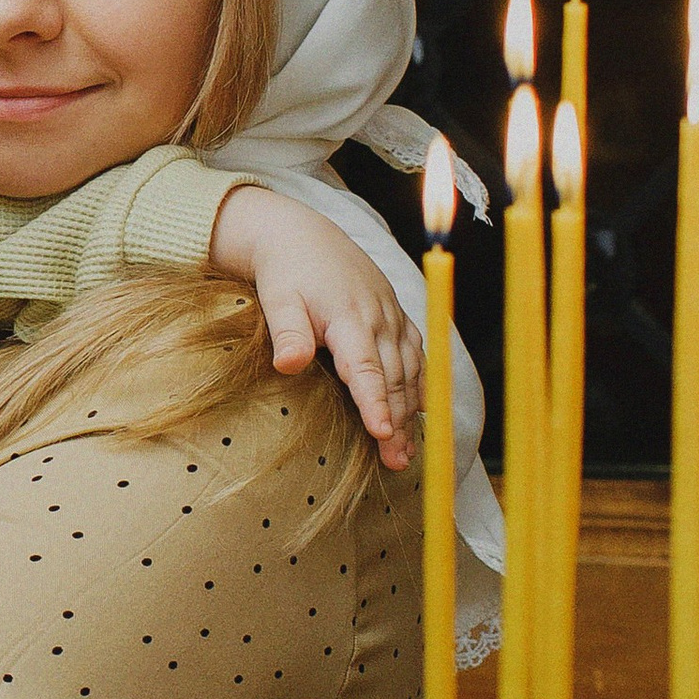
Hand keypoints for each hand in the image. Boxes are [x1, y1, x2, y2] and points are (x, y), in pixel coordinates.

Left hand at [208, 185, 420, 465]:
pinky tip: (418, 414)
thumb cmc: (286, 272)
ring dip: (411, 412)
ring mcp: (392, 317)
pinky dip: (420, 386)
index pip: (366, 369)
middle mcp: (379, 319)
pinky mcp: (397, 317)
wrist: (304, 235)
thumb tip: (288, 365)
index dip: (376, 402)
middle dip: (398, 423)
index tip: (382, 432)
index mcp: (349, 318)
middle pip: (394, 379)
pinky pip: (417, 356)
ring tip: (407, 452)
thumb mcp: (278, 299)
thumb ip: (288, 333)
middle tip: (397, 463)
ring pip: (410, 371)